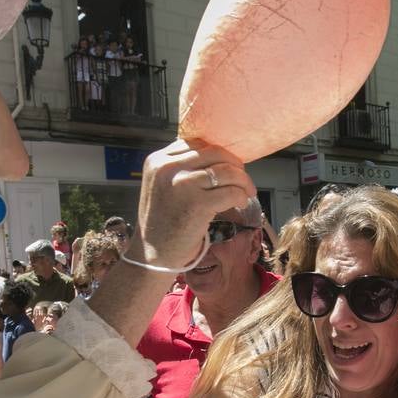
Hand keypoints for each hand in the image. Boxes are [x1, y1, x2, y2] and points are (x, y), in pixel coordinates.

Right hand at [133, 140, 254, 266]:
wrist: (152, 255)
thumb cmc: (162, 223)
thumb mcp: (161, 186)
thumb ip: (181, 169)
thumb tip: (217, 158)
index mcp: (157, 161)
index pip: (197, 143)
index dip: (218, 154)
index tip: (228, 166)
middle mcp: (168, 168)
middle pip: (215, 152)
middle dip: (235, 165)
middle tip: (242, 179)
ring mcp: (182, 184)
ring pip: (227, 171)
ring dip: (243, 181)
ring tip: (246, 192)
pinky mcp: (197, 203)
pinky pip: (231, 192)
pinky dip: (241, 196)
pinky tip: (240, 203)